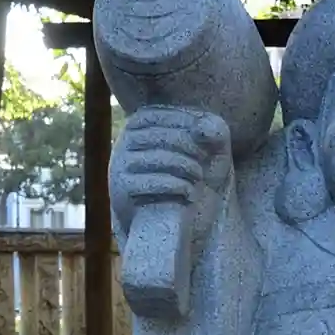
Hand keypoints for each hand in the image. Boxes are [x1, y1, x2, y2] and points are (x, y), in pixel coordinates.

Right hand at [110, 104, 232, 247]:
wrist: (172, 220)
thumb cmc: (191, 177)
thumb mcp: (209, 151)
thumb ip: (215, 131)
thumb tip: (204, 127)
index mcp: (142, 123)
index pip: (166, 115)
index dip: (191, 127)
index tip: (208, 146)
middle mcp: (126, 140)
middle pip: (163, 136)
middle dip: (191, 150)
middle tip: (203, 165)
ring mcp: (120, 164)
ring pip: (159, 158)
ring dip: (187, 168)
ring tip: (198, 179)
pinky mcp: (121, 189)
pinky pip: (152, 182)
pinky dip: (177, 187)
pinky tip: (190, 194)